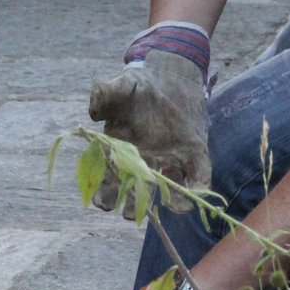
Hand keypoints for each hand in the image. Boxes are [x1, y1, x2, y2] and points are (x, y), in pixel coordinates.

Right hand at [88, 23, 210, 212]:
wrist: (169, 76)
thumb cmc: (138, 85)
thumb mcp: (119, 85)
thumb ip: (103, 94)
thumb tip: (93, 113)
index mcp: (121, 152)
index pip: (109, 179)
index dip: (104, 193)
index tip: (100, 202)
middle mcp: (145, 163)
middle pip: (136, 191)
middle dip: (132, 205)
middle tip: (129, 213)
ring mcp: (170, 160)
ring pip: (166, 189)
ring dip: (165, 202)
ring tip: (161, 208)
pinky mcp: (193, 154)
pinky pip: (196, 176)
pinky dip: (195, 189)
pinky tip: (192, 198)